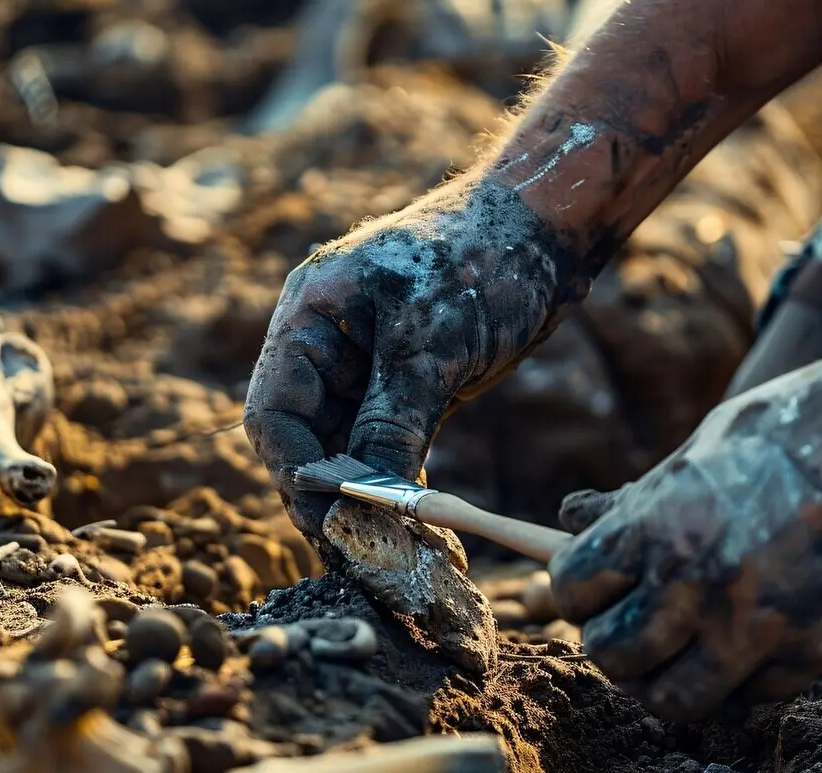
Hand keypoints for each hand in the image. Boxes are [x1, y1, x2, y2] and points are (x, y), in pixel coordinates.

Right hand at [244, 177, 584, 556]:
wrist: (547, 226)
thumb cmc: (482, 260)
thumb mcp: (432, 342)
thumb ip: (390, 419)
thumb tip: (365, 498)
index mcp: (310, 315)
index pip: (274, 411)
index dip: (294, 471)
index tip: (330, 522)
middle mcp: (327, 344)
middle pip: (303, 438)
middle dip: (326, 495)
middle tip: (358, 553)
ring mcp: (365, 367)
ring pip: (344, 449)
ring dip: (362, 498)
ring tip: (388, 551)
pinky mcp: (406, 386)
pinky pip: (385, 446)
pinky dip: (395, 483)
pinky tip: (417, 523)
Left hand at [548, 344, 821, 721]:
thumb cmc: (804, 426)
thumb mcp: (705, 447)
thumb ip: (642, 501)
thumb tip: (574, 521)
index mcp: (661, 522)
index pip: (572, 588)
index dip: (578, 590)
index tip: (596, 587)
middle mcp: (702, 582)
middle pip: (612, 656)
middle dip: (617, 644)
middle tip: (636, 625)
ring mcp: (763, 626)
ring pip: (674, 702)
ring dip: (668, 680)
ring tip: (684, 650)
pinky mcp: (821, 652)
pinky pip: (752, 696)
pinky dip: (743, 679)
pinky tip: (755, 639)